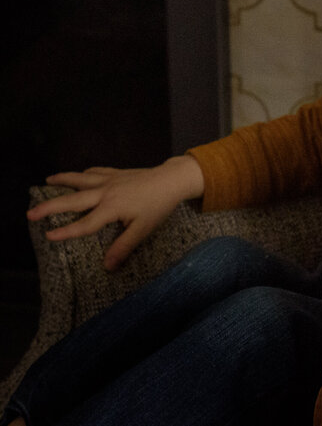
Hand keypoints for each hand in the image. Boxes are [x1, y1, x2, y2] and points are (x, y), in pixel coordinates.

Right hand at [27, 155, 204, 270]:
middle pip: (73, 200)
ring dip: (63, 180)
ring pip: (81, 179)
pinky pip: (95, 172)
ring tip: (47, 180)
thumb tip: (108, 267)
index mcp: (111, 208)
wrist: (172, 179)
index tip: (48, 236)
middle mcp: (106, 192)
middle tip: (31, 213)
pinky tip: (78, 175)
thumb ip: (123, 247)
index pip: (84, 224)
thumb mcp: (143, 229)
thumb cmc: (159, 205)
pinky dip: (83, 173)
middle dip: (51, 206)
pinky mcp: (117, 173)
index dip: (66, 231)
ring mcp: (110, 180)